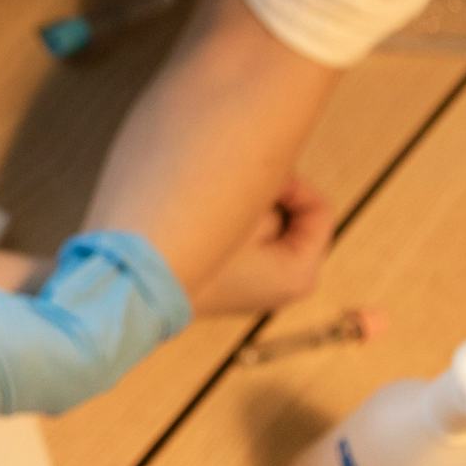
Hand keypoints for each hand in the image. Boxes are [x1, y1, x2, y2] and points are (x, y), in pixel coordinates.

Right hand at [191, 176, 332, 316]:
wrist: (145, 290)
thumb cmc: (197, 250)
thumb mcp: (241, 212)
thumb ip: (270, 190)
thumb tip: (275, 176)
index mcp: (300, 271)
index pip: (319, 210)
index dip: (294, 183)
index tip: (259, 174)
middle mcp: (292, 284)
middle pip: (299, 220)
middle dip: (274, 197)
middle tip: (243, 181)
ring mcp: (268, 288)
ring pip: (278, 230)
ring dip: (257, 210)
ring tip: (227, 199)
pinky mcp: (246, 284)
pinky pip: (260, 244)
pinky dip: (246, 227)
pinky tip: (218, 219)